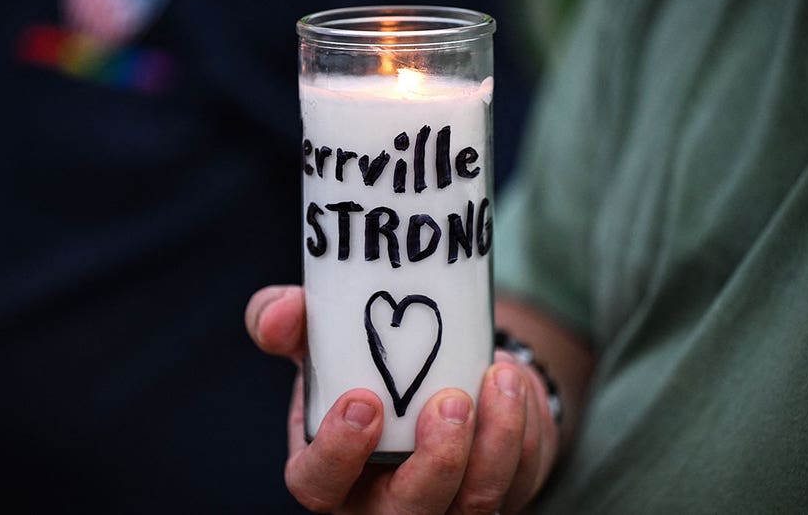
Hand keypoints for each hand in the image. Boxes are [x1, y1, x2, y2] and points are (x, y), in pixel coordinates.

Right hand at [245, 285, 559, 513]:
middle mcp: (386, 502)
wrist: (431, 378)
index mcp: (332, 470)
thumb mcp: (321, 343)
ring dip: (497, 442)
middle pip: (410, 513)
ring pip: (476, 503)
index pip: (320, 486)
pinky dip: (526, 430)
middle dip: (437, 462)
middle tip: (450, 401)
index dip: (339, 455)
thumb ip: (289, 322)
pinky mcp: (501, 493)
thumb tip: (281, 313)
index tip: (364, 401)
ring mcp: (446, 505)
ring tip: (500, 377)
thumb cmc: (366, 371)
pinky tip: (516, 384)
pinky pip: (521, 477)